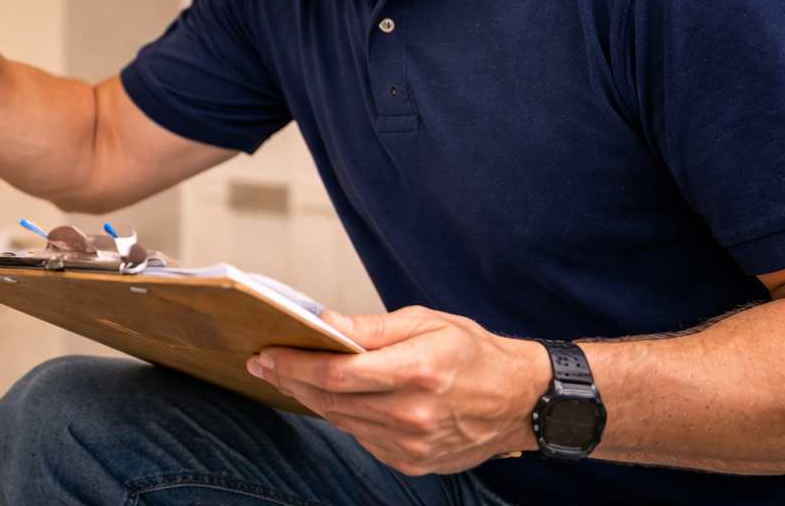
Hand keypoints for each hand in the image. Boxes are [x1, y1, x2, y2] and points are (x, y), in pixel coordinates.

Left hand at [247, 305, 549, 474]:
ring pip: (342, 421)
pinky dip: (342, 417)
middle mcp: (413, 414)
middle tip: (263, 363)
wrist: (521, 401)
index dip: (295, 364)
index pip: (337, 373)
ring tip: (287, 378)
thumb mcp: (426, 322)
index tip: (267, 353)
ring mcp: (413, 445)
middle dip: (290, 380)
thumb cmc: (474, 353)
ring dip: (309, 400)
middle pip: (332, 400)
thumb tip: (325, 323)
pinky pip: (362, 438)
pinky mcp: (414, 463)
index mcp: (417, 372)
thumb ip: (371, 328)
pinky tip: (328, 399)